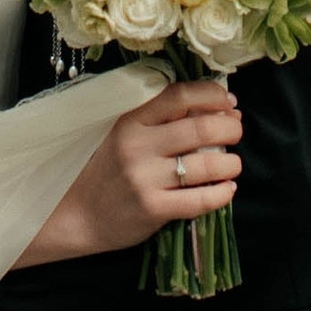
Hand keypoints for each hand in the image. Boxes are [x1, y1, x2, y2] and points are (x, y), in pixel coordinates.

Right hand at [16, 74, 243, 267]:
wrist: (74, 214)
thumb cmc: (105, 170)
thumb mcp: (122, 134)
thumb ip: (158, 119)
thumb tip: (216, 106)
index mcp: (130, 120)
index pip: (180, 96)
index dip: (212, 96)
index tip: (229, 102)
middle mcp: (137, 146)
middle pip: (200, 128)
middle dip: (230, 128)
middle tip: (236, 132)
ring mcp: (144, 179)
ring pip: (206, 164)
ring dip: (230, 163)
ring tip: (232, 165)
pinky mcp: (152, 209)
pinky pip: (200, 200)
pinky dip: (222, 194)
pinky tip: (227, 190)